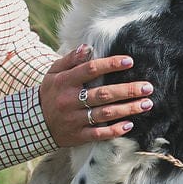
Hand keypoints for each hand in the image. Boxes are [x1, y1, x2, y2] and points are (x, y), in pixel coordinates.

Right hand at [38, 45, 153, 146]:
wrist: (34, 122)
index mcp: (65, 82)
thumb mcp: (54, 72)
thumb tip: (87, 47)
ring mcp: (74, 119)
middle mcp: (70, 100)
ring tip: (146, 104)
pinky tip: (130, 124)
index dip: (110, 65)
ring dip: (127, 109)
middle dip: (127, 90)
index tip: (129, 62)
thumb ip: (70, 59)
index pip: (90, 70)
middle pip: (103, 94)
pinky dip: (114, 130)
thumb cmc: (50, 92)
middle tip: (147, 87)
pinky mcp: (77, 135)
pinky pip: (98, 134)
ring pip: (104, 114)